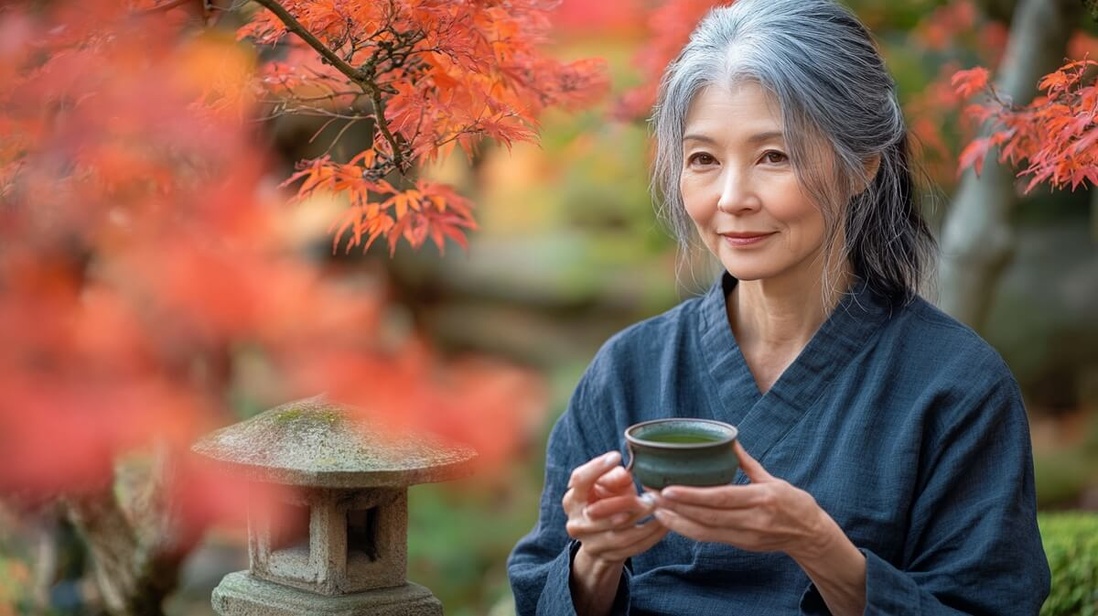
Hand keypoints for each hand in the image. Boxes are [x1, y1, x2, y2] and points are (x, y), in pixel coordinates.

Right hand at [563, 451, 666, 565]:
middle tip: (650, 497)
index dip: (596, 468)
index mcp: (573, 498)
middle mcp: (576, 521)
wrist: (603, 539)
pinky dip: (651, 536)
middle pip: (600, 511)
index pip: (579, 480)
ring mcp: (589, 542)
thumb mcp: (610, 487)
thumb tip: (623, 474)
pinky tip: (664, 525)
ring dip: (644, 523)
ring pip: (619, 534)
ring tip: (661, 511)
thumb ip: (614, 478)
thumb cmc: (608, 502)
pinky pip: (632, 548)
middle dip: (626, 502)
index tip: (616, 456)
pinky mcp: (606, 556)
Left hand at [651, 441, 829, 558]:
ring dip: (677, 522)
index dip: (693, 496)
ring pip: (705, 531)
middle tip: (651, 495)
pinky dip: (688, 530)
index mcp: (761, 498)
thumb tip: (727, 441)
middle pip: (708, 516)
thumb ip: (747, 463)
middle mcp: (752, 520)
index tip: (669, 488)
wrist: (811, 535)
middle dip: (677, 508)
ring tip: (655, 509)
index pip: (721, 498)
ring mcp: (746, 535)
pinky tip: (672, 522)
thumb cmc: (793, 503)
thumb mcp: (773, 479)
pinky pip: (710, 538)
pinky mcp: (741, 545)